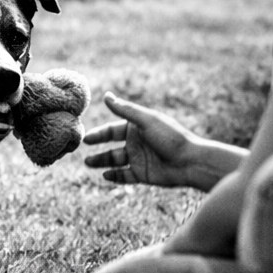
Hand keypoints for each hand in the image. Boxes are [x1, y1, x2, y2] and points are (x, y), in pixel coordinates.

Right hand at [82, 92, 203, 187]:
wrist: (190, 162)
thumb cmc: (171, 138)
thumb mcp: (146, 121)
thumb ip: (125, 110)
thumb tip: (106, 96)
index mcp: (137, 128)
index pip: (112, 130)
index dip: (99, 133)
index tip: (86, 137)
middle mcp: (136, 143)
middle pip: (111, 145)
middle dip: (97, 147)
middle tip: (82, 150)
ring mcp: (139, 158)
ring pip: (115, 161)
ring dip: (101, 162)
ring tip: (88, 163)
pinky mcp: (142, 174)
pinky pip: (124, 175)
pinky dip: (115, 176)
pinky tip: (105, 175)